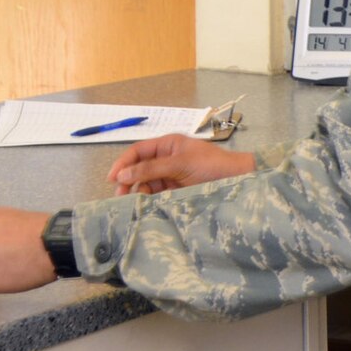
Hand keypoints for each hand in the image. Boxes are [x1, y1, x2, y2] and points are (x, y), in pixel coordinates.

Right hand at [107, 136, 253, 194]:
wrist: (238, 180)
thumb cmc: (211, 166)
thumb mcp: (179, 164)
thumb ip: (150, 169)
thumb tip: (121, 175)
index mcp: (168, 144)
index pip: (138, 151)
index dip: (123, 163)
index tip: (112, 178)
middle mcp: (168, 158)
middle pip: (140, 168)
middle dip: (128, 180)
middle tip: (119, 196)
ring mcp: (173, 174)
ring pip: (147, 183)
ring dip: (138, 191)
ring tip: (131, 203)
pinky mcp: (178, 190)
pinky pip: (158, 193)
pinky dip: (150, 199)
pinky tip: (144, 206)